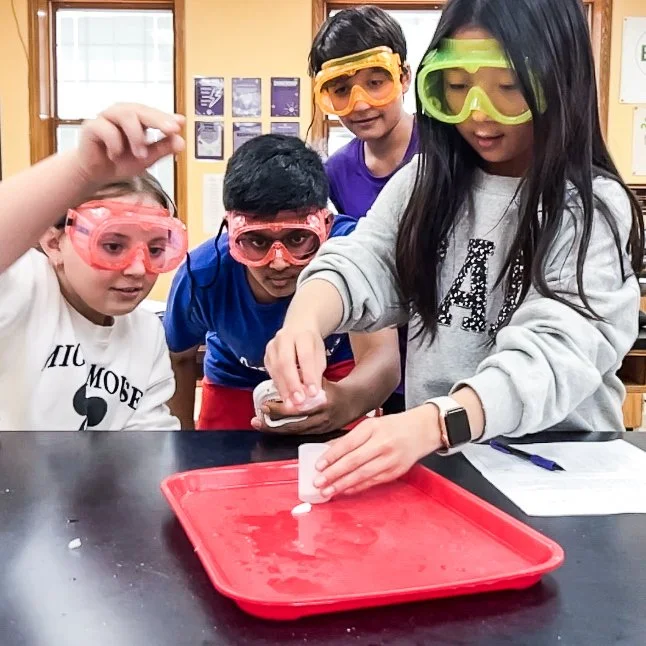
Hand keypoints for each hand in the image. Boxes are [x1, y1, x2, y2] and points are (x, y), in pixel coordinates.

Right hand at [75, 103, 184, 186]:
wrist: (97, 174)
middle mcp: (122, 114)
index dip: (166, 117)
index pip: (153, 114)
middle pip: (140, 109)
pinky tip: (114, 156)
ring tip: (141, 155)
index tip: (180, 123)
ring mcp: (106, 118)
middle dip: (158, 120)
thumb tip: (181, 141)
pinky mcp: (91, 126)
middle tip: (171, 130)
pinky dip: (114, 144)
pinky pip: (105, 128)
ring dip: (136, 135)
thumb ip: (162, 149)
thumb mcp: (147, 158)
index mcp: (138, 119)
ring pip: (124, 114)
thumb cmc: (121, 162)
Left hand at [251, 380, 349, 434]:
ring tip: (259, 424)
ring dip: (276, 430)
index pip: (298, 409)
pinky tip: (272, 427)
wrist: (353, 402)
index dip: (280, 409)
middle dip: (274, 424)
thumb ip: (304, 380)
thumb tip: (283, 377)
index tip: (265, 405)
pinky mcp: (320, 435)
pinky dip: (285, 431)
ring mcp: (322, 429)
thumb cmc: (333, 389)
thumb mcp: (321, 381)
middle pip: (295, 425)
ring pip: (295, 432)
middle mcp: (323, 419)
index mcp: (324, 403)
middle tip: (257, 418)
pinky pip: (299, 434)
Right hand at [264, 324, 326, 408]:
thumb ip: (316, 372)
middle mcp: (284, 338)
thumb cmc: (312, 345)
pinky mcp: (266, 354)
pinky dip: (278, 385)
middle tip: (299, 401)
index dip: (309, 375)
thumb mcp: (320, 355)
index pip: (305, 356)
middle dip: (292, 384)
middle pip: (285, 362)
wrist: (298, 328)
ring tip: (291, 404)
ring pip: (275, 368)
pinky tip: (284, 397)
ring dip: (283, 388)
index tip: (313, 393)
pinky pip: (270, 372)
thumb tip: (312, 394)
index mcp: (303, 335)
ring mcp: (272, 345)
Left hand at [312, 405, 442, 497]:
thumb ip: (352, 437)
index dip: (332, 456)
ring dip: (342, 485)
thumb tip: (328, 451)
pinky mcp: (396, 472)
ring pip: (362, 475)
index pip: (348, 443)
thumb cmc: (393, 426)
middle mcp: (382, 443)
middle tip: (318, 482)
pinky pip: (373, 482)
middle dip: (333, 474)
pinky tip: (345, 490)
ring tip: (327, 491)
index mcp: (373, 428)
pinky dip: (357, 487)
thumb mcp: (371, 424)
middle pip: (354, 461)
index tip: (318, 466)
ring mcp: (390, 459)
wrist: (422, 431)